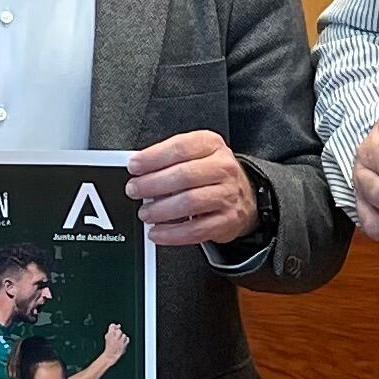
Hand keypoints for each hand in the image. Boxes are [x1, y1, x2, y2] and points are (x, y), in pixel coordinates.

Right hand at [100, 321, 129, 363]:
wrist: (110, 355)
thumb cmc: (109, 345)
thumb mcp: (107, 337)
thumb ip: (111, 329)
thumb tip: (119, 325)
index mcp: (109, 336)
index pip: (112, 326)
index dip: (115, 326)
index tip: (116, 328)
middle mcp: (114, 339)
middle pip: (119, 331)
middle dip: (119, 332)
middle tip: (117, 336)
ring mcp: (119, 343)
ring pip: (124, 335)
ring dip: (122, 337)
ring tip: (120, 340)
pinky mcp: (123, 346)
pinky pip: (127, 340)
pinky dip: (126, 340)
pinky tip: (123, 342)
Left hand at [128, 131, 256, 248]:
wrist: (244, 196)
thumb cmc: (211, 174)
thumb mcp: (195, 155)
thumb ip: (169, 160)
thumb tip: (139, 172)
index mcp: (211, 145)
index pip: (180, 147)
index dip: (153, 158)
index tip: (134, 166)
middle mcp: (223, 168)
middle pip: (183, 175)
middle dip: (152, 184)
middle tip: (134, 190)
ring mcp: (227, 195)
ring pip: (189, 202)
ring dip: (161, 210)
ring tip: (145, 213)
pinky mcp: (227, 221)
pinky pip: (196, 230)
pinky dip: (172, 234)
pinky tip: (157, 232)